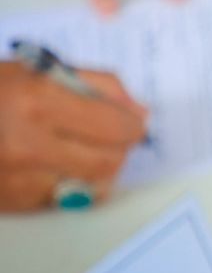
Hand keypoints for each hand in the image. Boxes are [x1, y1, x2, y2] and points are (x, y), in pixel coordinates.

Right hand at [0, 62, 146, 211]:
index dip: (132, 124)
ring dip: (97, 168)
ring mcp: (18, 179)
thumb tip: (138, 111)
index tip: (131, 120)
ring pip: (91, 186)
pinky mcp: (12, 202)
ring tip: (80, 148)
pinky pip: (63, 198)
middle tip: (110, 135)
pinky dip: (68, 182)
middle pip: (109, 161)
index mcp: (39, 102)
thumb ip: (98, 85)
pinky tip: (51, 163)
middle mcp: (29, 144)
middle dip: (119, 148)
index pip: (116, 126)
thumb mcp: (41, 69)